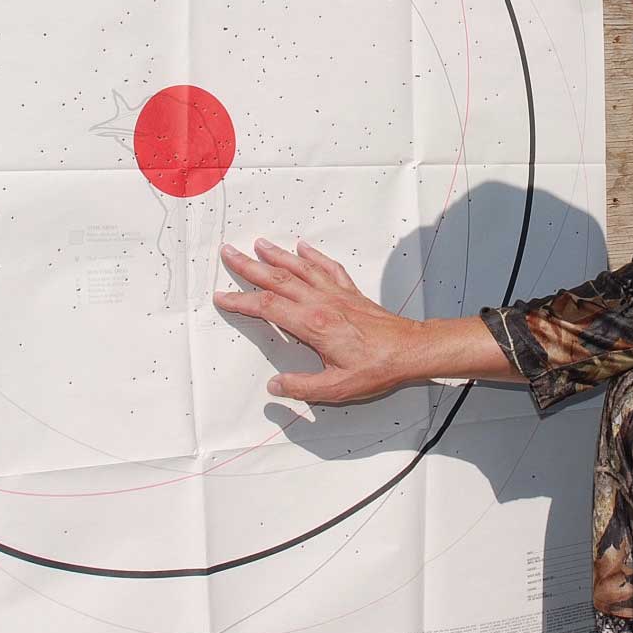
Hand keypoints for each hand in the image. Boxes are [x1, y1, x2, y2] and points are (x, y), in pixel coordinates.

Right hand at [213, 239, 423, 403]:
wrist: (409, 350)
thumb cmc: (377, 367)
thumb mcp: (336, 388)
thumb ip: (302, 387)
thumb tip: (275, 387)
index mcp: (313, 325)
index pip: (267, 308)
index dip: (241, 302)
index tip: (223, 297)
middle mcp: (322, 303)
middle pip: (278, 280)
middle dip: (249, 266)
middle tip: (228, 254)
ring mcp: (336, 295)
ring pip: (300, 269)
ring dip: (277, 255)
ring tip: (258, 244)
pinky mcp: (350, 293)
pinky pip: (328, 268)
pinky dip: (313, 256)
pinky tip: (302, 248)